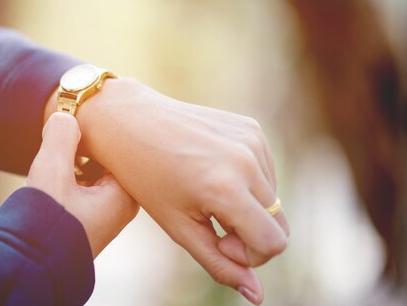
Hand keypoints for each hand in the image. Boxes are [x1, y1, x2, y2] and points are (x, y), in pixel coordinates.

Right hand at [27, 112, 138, 257]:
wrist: (25, 264)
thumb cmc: (44, 222)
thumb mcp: (52, 171)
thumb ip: (60, 136)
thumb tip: (66, 115)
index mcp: (124, 195)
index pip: (122, 147)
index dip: (101, 129)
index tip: (81, 114)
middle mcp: (120, 204)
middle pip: (109, 157)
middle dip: (88, 143)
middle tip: (68, 132)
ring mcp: (104, 211)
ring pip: (95, 168)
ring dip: (76, 157)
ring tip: (58, 156)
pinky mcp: (86, 215)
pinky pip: (85, 181)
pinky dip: (72, 171)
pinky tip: (55, 173)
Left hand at [47, 78, 288, 304]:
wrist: (128, 120)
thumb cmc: (145, 177)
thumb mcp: (178, 226)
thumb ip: (219, 264)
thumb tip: (257, 295)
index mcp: (227, 188)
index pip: (274, 243)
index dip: (248, 254)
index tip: (216, 240)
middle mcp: (246, 160)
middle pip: (280, 223)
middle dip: (250, 234)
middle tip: (210, 220)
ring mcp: (252, 139)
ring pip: (273, 198)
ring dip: (248, 207)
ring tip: (206, 193)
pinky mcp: (251, 127)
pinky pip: (266, 171)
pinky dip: (247, 181)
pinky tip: (212, 172)